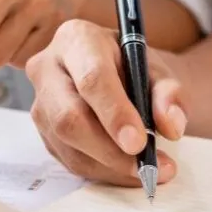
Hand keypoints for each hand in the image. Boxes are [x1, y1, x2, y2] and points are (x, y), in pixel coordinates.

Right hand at [26, 20, 188, 185]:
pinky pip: (70, 160)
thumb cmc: (133, 68)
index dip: (115, 113)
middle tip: (147, 165)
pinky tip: (129, 170)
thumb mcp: (158, 70)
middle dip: (110, 150)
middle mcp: (48, 68)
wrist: (117, 76)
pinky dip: (104, 172)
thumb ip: (170, 93)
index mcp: (76, 39)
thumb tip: (171, 125)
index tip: (139, 142)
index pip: (91, 79)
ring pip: (69, 145)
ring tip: (149, 170)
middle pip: (70, 117)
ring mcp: (40, 103)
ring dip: (111, 166)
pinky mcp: (44, 132)